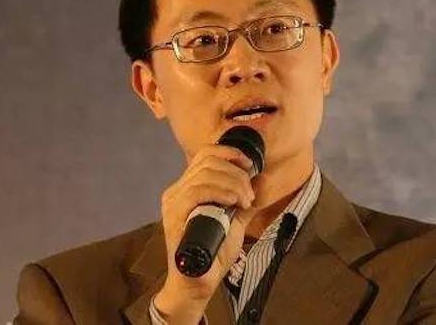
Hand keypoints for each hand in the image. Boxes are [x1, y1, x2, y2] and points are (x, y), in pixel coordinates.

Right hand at [154, 144, 256, 322]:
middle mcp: (177, 191)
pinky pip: (196, 192)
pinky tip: (232, 201)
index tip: (249, 164)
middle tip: (249, 195)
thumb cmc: (214, 252)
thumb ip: (244, 201)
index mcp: (188, 187)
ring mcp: (174, 202)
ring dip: (232, 184)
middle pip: (208, 161)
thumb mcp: (234, 220)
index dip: (229, 153)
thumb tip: (261, 181)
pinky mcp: (174, 215)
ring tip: (244, 201)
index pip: (206, 155)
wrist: (198, 282)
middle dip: (236, 174)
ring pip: (205, 175)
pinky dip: (219, 192)